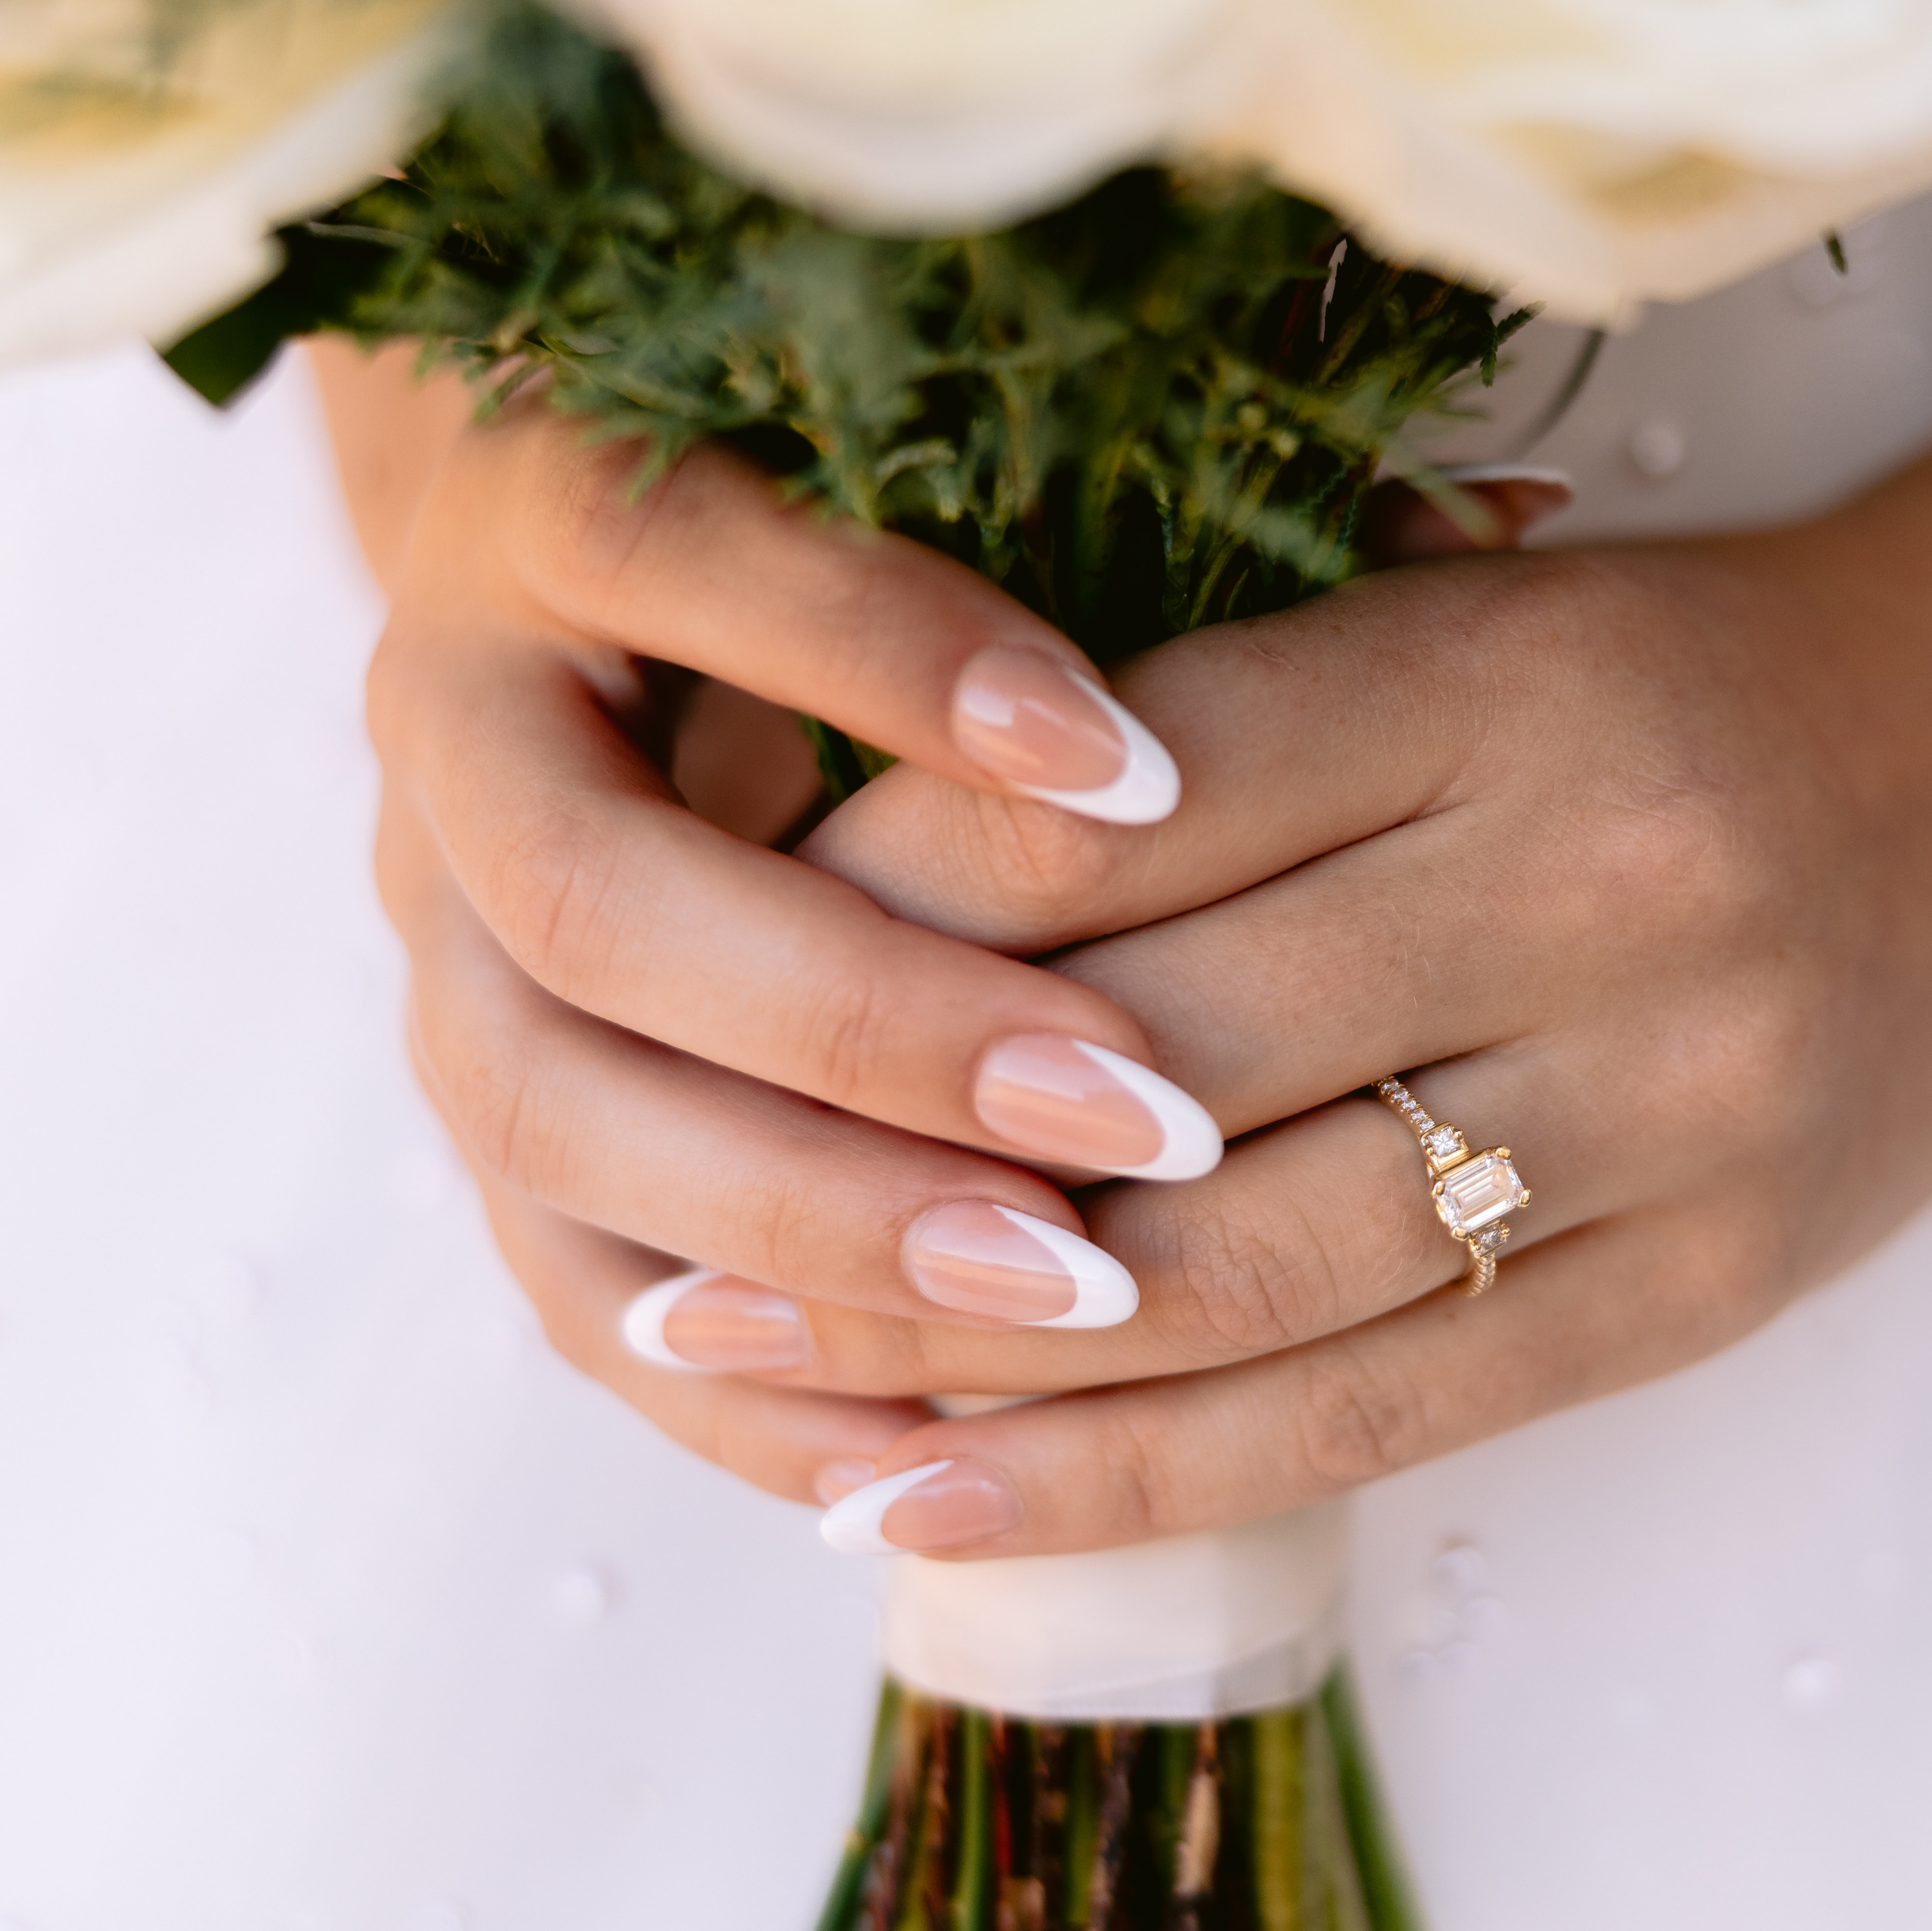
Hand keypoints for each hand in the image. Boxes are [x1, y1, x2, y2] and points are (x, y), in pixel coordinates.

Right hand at [359, 385, 1241, 1503]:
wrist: (626, 603)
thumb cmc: (879, 531)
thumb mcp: (1000, 487)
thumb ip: (1173, 508)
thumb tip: (1515, 529)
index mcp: (556, 500)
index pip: (687, 554)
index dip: (899, 662)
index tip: (1131, 765)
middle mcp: (447, 711)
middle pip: (597, 900)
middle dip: (873, 1018)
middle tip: (1136, 1110)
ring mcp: (416, 925)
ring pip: (553, 1111)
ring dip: (816, 1220)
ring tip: (1067, 1292)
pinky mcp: (475, 1108)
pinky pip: (566, 1279)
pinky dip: (745, 1374)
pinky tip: (936, 1443)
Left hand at [756, 503, 1931, 1550]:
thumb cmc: (1688, 684)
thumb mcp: (1465, 627)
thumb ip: (1219, 739)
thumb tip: (864, 892)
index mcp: (1502, 685)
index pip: (1122, 805)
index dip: (886, 899)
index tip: (710, 961)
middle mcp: (1595, 890)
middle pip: (1162, 1060)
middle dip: (889, 1160)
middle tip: (667, 1226)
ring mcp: (1672, 1108)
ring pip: (1250, 1272)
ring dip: (978, 1352)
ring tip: (761, 1386)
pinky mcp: (1712, 1283)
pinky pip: (1381, 1409)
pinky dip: (1141, 1476)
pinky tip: (944, 1506)